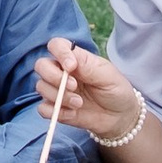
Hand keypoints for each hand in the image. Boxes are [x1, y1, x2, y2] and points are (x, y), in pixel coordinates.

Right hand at [35, 34, 141, 148]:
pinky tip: (72, 114)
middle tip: (74, 86)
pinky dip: (55, 112)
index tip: (71, 66)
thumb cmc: (116, 90)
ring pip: (41, 87)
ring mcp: (58, 91)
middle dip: (54, 77)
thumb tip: (70, 60)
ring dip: (59, 97)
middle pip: (41, 65)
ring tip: (79, 103)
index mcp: (75, 59)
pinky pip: (43, 108)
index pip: (56, 45)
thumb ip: (89, 66)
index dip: (59, 53)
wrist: (120, 117)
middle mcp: (62, 72)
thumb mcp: (108, 75)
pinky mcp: (56, 109)